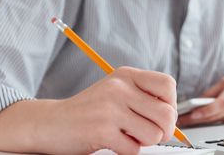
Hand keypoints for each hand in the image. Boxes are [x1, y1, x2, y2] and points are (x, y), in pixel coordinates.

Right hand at [0, 67, 176, 154]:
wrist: (50, 123)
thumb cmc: (87, 111)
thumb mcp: (115, 92)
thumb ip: (142, 98)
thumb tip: (173, 117)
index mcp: (125, 75)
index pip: (167, 85)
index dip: (170, 105)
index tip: (158, 115)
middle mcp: (119, 87)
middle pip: (167, 114)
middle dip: (162, 131)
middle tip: (146, 133)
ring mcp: (110, 108)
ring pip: (154, 134)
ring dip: (143, 142)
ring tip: (126, 136)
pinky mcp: (102, 130)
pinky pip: (134, 149)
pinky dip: (126, 151)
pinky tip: (112, 142)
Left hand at [177, 75, 223, 126]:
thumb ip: (212, 92)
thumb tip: (195, 102)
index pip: (221, 104)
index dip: (206, 111)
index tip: (191, 114)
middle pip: (215, 115)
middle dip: (196, 118)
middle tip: (181, 120)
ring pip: (217, 120)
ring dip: (201, 120)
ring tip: (185, 119)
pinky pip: (222, 122)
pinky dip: (211, 120)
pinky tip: (200, 120)